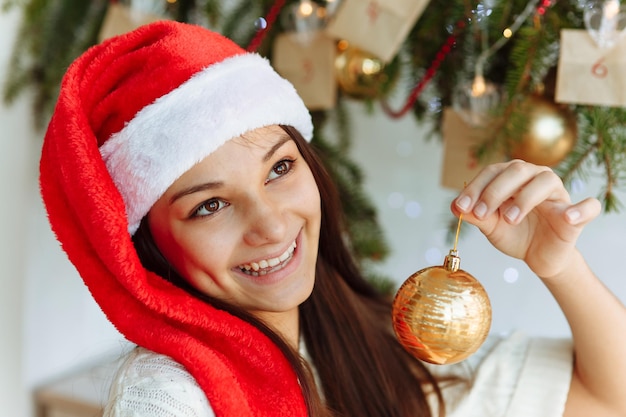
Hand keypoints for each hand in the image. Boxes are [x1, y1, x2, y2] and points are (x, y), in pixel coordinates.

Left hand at [451, 160, 600, 279]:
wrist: (537, 257)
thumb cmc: (514, 234)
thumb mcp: (491, 227)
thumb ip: (475, 216)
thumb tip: (455, 207)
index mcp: (513, 177)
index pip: (493, 172)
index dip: (475, 187)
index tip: (462, 207)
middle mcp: (535, 177)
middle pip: (517, 170)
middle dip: (495, 191)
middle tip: (480, 213)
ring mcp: (558, 194)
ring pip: (545, 181)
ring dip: (525, 198)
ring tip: (509, 219)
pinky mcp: (576, 215)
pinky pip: (588, 207)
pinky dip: (581, 209)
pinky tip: (568, 216)